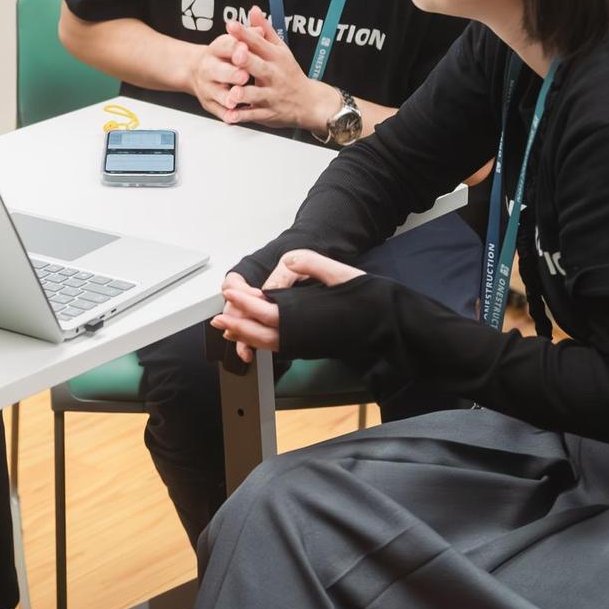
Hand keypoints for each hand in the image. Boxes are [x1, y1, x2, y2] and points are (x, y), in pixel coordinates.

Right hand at [185, 33, 249, 121]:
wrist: (197, 71)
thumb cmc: (222, 57)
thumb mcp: (232, 42)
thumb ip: (248, 36)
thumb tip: (261, 30)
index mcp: (215, 50)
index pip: (225, 46)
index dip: (235, 48)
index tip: (244, 48)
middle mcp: (208, 68)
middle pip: (218, 70)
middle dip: (231, 73)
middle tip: (244, 76)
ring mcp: (208, 87)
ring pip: (217, 93)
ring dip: (227, 97)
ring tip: (237, 100)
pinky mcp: (209, 104)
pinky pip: (218, 111)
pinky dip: (227, 115)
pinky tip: (234, 117)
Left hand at [210, 252, 363, 361]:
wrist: (390, 326)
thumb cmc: (370, 301)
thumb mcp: (341, 274)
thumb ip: (312, 264)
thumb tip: (288, 260)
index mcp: (305, 315)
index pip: (263, 309)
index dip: (242, 301)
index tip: (229, 291)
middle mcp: (302, 333)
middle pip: (259, 332)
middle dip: (236, 324)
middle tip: (219, 317)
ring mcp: (306, 344)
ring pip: (268, 343)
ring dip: (246, 336)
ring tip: (229, 331)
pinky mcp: (311, 348)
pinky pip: (279, 347)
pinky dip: (262, 342)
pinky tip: (256, 338)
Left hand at [220, 8, 340, 132]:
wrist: (309, 103)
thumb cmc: (289, 73)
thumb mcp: (281, 49)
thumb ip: (265, 30)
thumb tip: (253, 9)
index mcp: (275, 58)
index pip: (259, 43)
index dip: (245, 34)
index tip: (231, 26)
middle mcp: (274, 75)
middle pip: (259, 67)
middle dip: (247, 62)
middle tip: (235, 56)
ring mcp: (271, 95)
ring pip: (256, 94)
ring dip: (244, 94)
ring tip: (232, 93)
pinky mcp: (267, 113)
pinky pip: (254, 115)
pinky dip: (242, 117)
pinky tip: (230, 116)